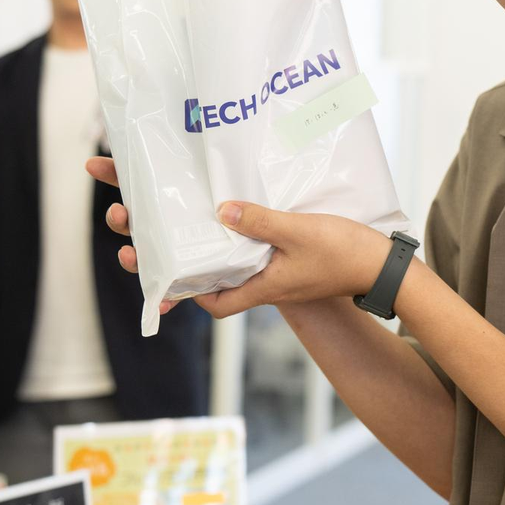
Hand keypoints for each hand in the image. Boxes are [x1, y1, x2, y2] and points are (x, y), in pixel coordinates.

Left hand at [86, 155, 391, 319]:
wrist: (381, 264)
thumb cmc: (343, 256)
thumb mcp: (298, 234)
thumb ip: (259, 222)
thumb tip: (219, 209)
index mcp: (255, 286)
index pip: (203, 297)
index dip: (170, 285)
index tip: (145, 261)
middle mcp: (254, 280)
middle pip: (196, 269)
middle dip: (157, 246)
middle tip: (122, 219)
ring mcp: (266, 266)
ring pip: (212, 253)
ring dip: (180, 232)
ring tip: (146, 209)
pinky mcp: (278, 252)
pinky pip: (238, 242)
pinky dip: (219, 227)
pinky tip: (208, 206)